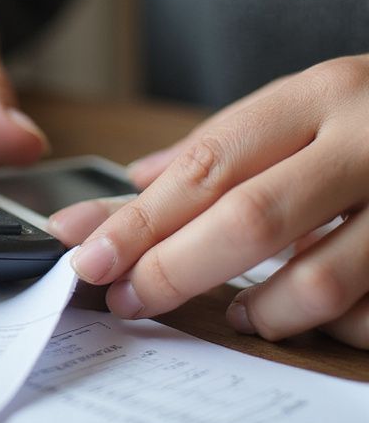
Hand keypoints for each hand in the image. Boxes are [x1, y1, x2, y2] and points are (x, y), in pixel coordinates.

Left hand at [47, 57, 368, 348]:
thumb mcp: (309, 108)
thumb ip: (223, 149)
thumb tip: (128, 186)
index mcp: (324, 94)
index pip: (208, 164)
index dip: (139, 218)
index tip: (85, 253)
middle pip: (250, 218)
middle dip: (174, 269)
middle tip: (127, 298)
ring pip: (324, 278)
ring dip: (261, 309)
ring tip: (235, 314)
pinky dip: (337, 327)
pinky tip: (314, 319)